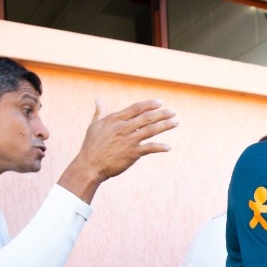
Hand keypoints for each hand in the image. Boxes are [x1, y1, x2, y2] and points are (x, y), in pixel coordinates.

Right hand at [58, 99, 177, 201]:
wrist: (89, 166)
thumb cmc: (91, 146)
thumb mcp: (94, 126)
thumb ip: (99, 112)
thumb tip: (98, 99)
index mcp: (115, 120)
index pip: (136, 108)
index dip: (149, 104)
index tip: (160, 103)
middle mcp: (123, 128)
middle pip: (147, 118)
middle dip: (162, 114)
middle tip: (174, 112)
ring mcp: (128, 140)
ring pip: (151, 130)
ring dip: (165, 126)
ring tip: (176, 122)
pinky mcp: (132, 153)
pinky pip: (149, 148)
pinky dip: (160, 147)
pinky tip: (168, 147)